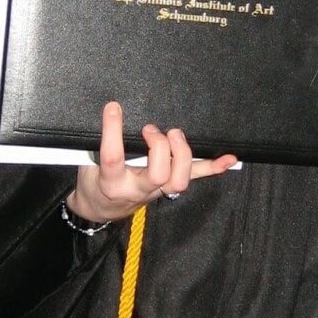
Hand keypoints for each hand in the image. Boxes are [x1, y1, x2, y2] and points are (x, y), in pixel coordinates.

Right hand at [69, 101, 237, 223]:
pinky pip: (195, 178)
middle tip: (151, 130)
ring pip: (179, 180)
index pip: (114, 157)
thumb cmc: (94, 181)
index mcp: (111, 182)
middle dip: (160, 148)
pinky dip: (213, 168)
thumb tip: (111, 109)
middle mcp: (136, 190)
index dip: (114, 132)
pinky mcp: (168, 188)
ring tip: (175, 135)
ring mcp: (155, 191)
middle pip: (158, 174)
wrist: (100, 209)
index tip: (114, 108)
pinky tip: (229, 159)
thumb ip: (98, 141)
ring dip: (183, 154)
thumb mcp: (87, 162)